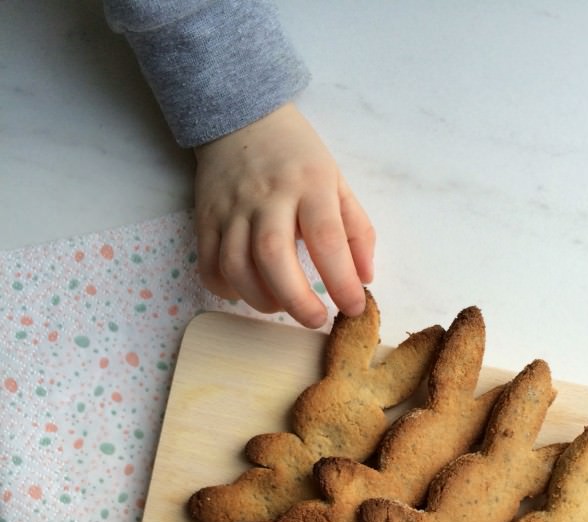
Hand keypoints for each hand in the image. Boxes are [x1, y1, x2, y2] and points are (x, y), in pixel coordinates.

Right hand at [194, 103, 374, 328]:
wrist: (242, 117)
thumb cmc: (298, 157)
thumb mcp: (337, 182)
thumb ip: (356, 230)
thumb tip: (364, 279)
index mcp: (310, 184)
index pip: (327, 239)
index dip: (342, 281)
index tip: (353, 307)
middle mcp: (268, 196)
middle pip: (273, 256)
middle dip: (296, 299)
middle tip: (315, 320)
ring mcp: (232, 207)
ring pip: (236, 265)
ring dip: (261, 299)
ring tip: (282, 305)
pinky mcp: (205, 216)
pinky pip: (209, 264)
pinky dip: (226, 288)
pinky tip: (247, 291)